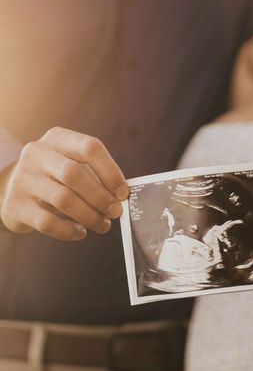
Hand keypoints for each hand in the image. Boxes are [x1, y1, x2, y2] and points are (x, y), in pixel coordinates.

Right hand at [0, 127, 128, 241]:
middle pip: (74, 174)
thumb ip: (95, 176)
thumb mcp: (71, 164)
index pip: (89, 147)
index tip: (123, 192)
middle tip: (115, 212)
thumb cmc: (53, 176)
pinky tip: (80, 232)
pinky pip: (48, 222)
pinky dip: (69, 230)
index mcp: (57, 138)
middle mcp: (38, 154)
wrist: (11, 189)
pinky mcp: (16, 205)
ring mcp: (24, 179)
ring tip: (102, 225)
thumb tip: (120, 196)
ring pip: (63, 199)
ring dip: (89, 215)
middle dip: (100, 196)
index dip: (110, 171)